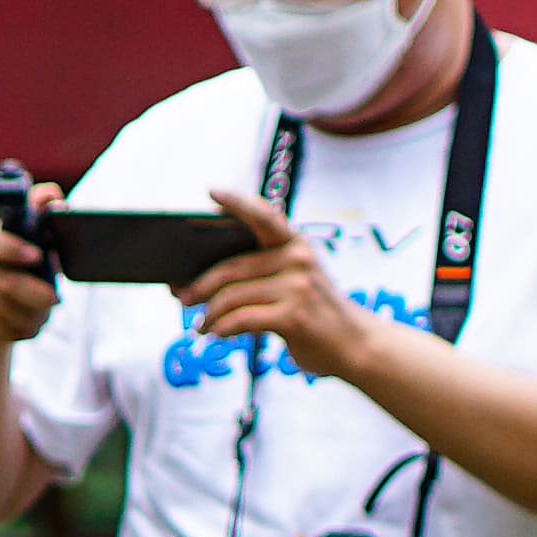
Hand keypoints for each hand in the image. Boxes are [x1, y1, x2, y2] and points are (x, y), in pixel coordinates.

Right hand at [0, 192, 65, 346]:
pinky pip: (2, 329)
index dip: (14, 249)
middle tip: (55, 299)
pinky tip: (30, 323)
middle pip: (5, 282)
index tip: (37, 257)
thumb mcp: (40, 234)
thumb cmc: (29, 260)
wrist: (3, 300)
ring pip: (6, 310)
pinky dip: (22, 329)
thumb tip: (56, 205)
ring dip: (33, 315)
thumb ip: (46, 213)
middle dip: (36, 294)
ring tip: (46, 312)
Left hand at [174, 188, 379, 380]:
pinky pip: (241, 319)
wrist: (354, 345)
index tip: (212, 191)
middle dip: (199, 285)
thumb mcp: (295, 283)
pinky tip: (217, 334)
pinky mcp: (293, 316)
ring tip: (201, 326)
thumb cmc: (314, 314)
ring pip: (231, 297)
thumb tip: (197, 284)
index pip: (264, 215)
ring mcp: (297, 286)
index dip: (237, 203)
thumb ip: (258, 275)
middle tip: (182, 298)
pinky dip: (222, 329)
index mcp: (296, 244)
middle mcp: (297, 259)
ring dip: (209, 315)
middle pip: (231, 268)